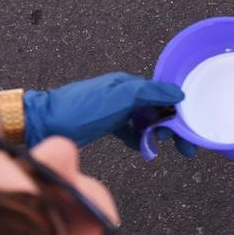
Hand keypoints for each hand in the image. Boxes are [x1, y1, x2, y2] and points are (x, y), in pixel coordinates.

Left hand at [23, 72, 196, 155]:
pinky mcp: (108, 123)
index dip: (180, 114)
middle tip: (184, 149)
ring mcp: (116, 109)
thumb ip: (150, 93)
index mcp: (130, 84)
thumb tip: (179, 93)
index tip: (190, 131)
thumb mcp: (118, 98)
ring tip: (159, 149)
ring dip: (157, 135)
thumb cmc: (79, 110)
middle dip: (173, 129)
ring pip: (147, 121)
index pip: (164, 96)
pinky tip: (144, 149)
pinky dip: (140, 140)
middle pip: (159, 110)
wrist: (43, 123)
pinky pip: (132, 131)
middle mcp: (125, 94)